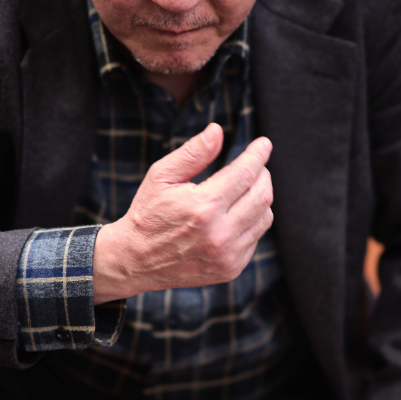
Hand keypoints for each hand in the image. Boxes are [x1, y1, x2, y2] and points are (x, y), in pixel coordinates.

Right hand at [93, 123, 273, 303]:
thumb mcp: (161, 176)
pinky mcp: (231, 269)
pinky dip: (252, 220)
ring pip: (264, 217)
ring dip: (260, 196)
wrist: (136, 260)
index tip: (264, 143)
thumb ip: (193, 152)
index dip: (258, 155)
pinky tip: (234, 213)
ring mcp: (227, 255)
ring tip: (244, 187)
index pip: (245, 173)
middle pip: (262, 195)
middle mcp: (220, 234)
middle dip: (262, 173)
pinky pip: (256, 237)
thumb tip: (218, 130)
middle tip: (254, 164)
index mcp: (203, 207)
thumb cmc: (148, 212)